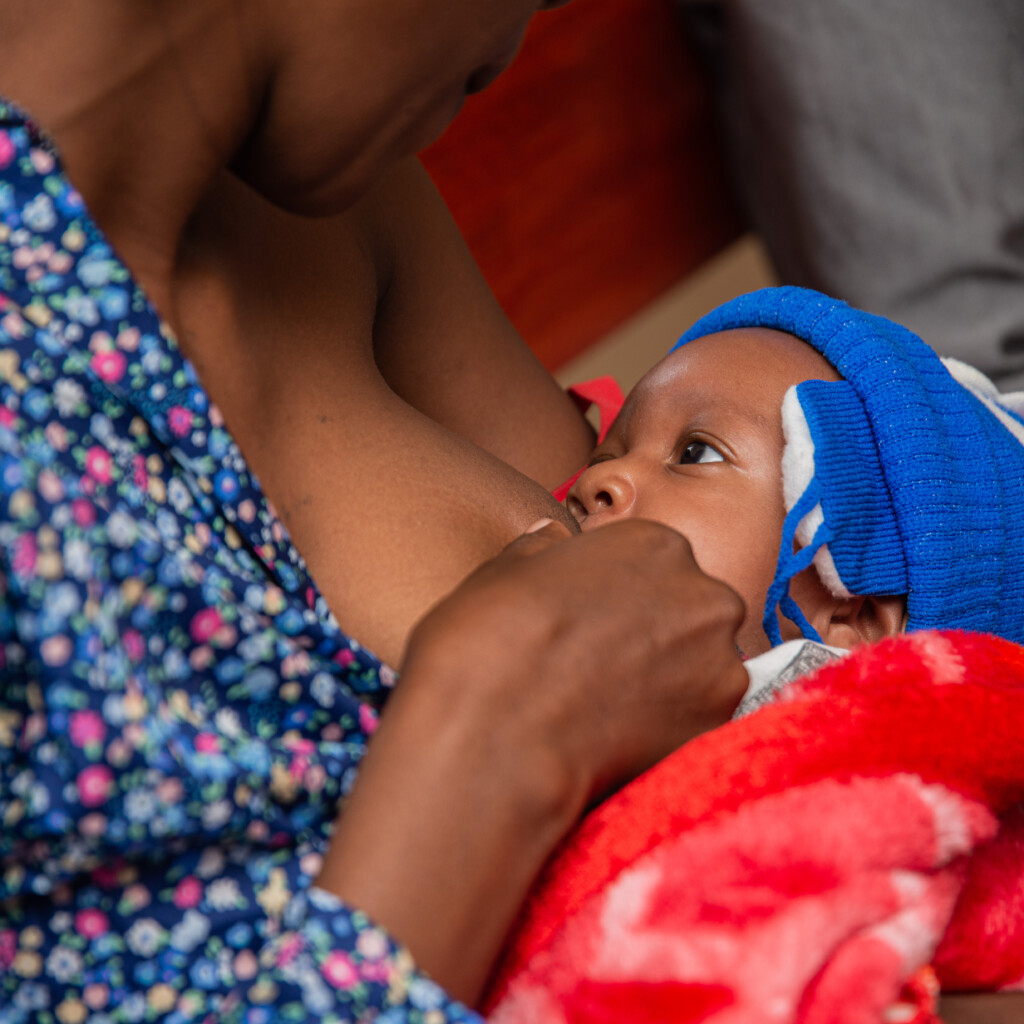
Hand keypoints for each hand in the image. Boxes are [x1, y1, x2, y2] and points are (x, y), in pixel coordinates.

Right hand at [404, 517, 747, 804]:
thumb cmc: (492, 641)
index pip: (654, 562)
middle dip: (658, 632)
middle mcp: (702, 592)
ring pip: (703, 663)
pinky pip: (703, 713)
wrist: (498, 732)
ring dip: (671, 677)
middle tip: (606, 662)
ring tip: (614, 701)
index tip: (595, 620)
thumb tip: (549, 538)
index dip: (621, 594)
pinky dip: (674, 721)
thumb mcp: (507, 570)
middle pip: (689, 609)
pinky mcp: (719, 718)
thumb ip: (543, 547)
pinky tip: (626, 730)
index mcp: (655, 542)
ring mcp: (719, 658)